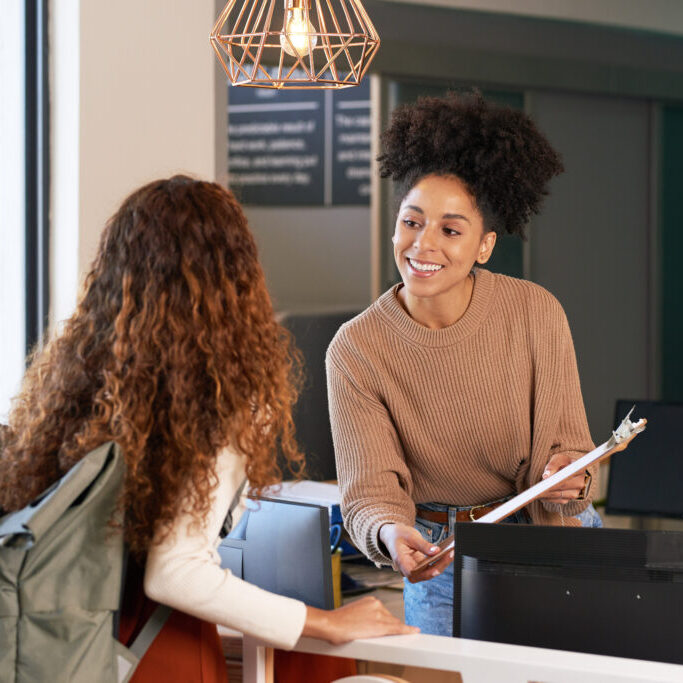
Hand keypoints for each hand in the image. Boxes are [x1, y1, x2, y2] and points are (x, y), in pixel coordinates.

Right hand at [302, 596, 417, 643]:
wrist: (331, 625)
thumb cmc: (338, 622)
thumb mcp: (353, 613)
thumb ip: (364, 616)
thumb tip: (368, 625)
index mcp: (370, 601)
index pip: (384, 613)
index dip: (388, 621)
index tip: (392, 625)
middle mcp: (377, 604)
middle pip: (390, 619)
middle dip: (390, 627)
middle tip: (386, 636)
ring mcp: (380, 614)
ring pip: (393, 625)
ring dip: (395, 631)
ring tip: (389, 640)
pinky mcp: (381, 626)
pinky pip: (398, 629)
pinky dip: (407, 630)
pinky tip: (414, 631)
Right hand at [379, 522, 452, 582]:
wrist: (393, 535)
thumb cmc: (398, 535)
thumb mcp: (410, 536)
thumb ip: (423, 545)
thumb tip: (436, 551)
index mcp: (402, 564)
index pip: (414, 573)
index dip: (427, 572)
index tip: (438, 567)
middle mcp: (409, 570)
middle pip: (426, 573)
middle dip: (440, 565)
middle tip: (451, 554)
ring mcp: (416, 569)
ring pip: (432, 571)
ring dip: (443, 563)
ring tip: (452, 552)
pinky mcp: (421, 566)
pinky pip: (433, 565)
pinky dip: (441, 560)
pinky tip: (448, 552)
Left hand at [540, 453, 585, 503]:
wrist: (570, 469)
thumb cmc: (564, 462)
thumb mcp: (559, 459)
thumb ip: (552, 465)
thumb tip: (546, 476)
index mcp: (579, 470)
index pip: (567, 475)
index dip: (555, 479)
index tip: (544, 480)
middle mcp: (580, 482)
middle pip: (562, 486)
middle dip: (549, 487)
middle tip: (536, 488)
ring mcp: (576, 491)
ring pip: (560, 495)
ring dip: (548, 495)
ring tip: (537, 492)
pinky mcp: (571, 497)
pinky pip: (560, 500)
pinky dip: (550, 499)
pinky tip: (542, 496)